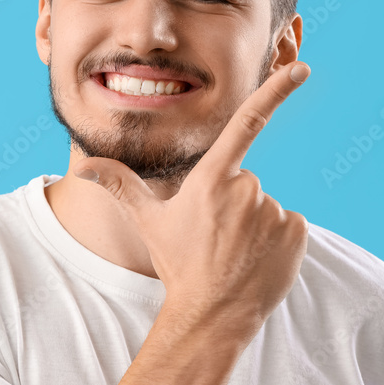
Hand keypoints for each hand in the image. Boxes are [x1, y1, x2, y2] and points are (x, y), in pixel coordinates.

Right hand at [74, 62, 311, 341]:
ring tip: (234, 252)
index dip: (275, 92)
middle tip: (214, 236)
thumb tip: (83, 166)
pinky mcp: (297, 233)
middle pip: (244, 181)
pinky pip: (290, 224)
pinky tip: (256, 259)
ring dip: (254, 223)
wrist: (211, 316)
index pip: (246, 124)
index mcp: (210, 180)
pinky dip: (277, 239)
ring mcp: (274, 212)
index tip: (300, 68)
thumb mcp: (147, 221)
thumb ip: (119, 184)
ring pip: (266, 205)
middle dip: (232, 202)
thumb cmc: (177, 264)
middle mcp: (246, 190)